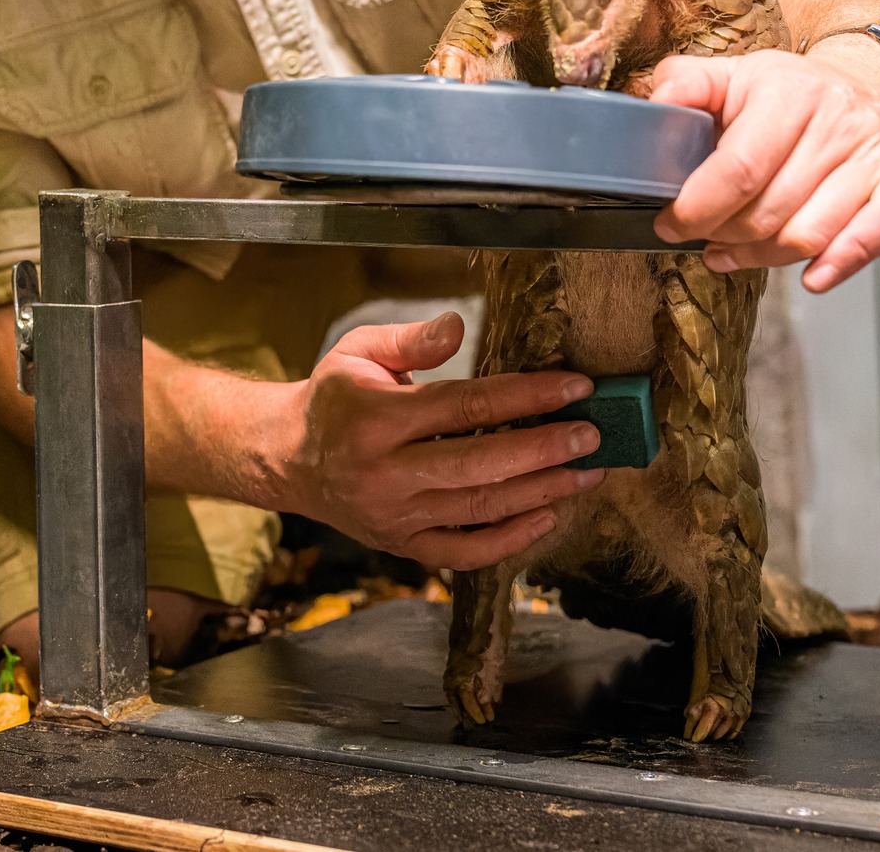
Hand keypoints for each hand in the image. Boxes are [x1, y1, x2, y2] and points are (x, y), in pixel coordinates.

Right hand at [273, 313, 604, 570]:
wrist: (287, 458)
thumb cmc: (333, 397)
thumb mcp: (358, 351)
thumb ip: (411, 339)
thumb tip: (458, 326)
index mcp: (376, 418)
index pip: (465, 406)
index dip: (525, 396)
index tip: (575, 387)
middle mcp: (385, 473)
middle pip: (480, 465)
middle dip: (544, 450)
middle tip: (592, 436)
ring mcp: (394, 516)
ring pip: (479, 509)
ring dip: (540, 493)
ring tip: (586, 473)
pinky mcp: (401, 545)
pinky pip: (461, 553)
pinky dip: (507, 541)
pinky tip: (546, 518)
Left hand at [649, 37, 879, 291]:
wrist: (866, 84)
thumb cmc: (791, 92)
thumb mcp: (733, 75)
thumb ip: (687, 83)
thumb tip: (659, 102)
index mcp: (789, 93)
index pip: (738, 170)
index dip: (698, 208)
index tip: (672, 223)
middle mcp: (837, 121)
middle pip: (770, 211)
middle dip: (725, 236)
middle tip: (703, 237)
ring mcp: (875, 153)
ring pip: (810, 234)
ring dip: (764, 258)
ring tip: (735, 253)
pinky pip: (878, 232)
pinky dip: (843, 263)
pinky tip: (812, 277)